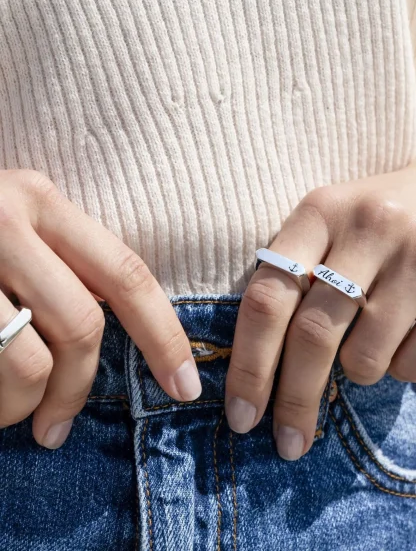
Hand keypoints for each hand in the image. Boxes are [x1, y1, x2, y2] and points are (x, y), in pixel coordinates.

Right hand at [0, 170, 200, 447]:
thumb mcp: (14, 236)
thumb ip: (62, 272)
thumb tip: (116, 344)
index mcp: (40, 201)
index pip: (126, 276)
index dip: (164, 337)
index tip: (185, 387)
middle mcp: (3, 217)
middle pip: (79, 326)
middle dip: (76, 390)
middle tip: (56, 427)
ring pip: (24, 362)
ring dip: (15, 406)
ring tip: (1, 409)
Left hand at [225, 122, 415, 459]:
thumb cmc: (386, 216)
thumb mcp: (336, 220)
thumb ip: (297, 272)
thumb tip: (262, 367)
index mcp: (323, 210)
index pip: (268, 296)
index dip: (249, 364)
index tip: (240, 415)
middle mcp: (371, 228)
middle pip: (312, 336)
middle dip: (293, 400)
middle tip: (287, 442)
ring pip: (365, 359)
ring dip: (359, 370)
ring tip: (373, 339)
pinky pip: (415, 364)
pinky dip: (401, 367)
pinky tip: (412, 334)